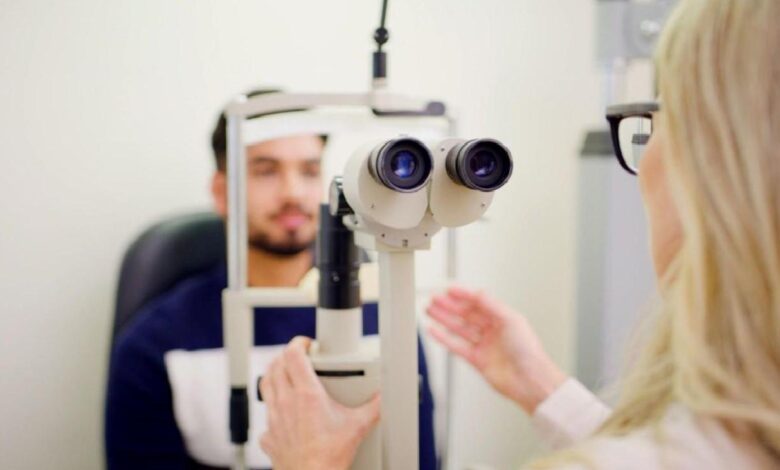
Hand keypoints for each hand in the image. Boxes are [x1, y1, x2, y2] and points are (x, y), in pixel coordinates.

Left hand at [259, 337, 380, 469]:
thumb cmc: (330, 458)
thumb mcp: (358, 426)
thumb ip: (374, 407)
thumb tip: (384, 397)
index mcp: (306, 394)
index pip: (293, 355)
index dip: (299, 343)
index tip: (307, 344)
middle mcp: (285, 402)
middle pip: (275, 365)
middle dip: (286, 356)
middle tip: (300, 357)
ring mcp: (274, 419)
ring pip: (265, 385)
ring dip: (275, 375)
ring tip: (287, 376)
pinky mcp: (268, 436)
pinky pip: (265, 415)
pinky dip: (272, 408)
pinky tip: (284, 414)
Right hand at [426, 286, 565, 413]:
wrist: (530, 380)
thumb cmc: (528, 352)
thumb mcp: (511, 320)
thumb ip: (491, 305)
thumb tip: (478, 292)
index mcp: (503, 319)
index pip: (479, 303)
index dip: (463, 295)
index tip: (449, 290)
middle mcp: (493, 331)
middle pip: (466, 315)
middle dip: (450, 306)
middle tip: (435, 299)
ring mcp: (484, 345)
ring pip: (459, 329)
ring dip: (444, 319)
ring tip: (430, 311)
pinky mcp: (476, 360)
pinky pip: (456, 346)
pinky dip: (444, 338)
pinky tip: (434, 331)